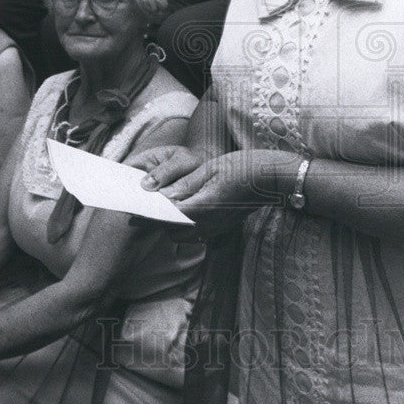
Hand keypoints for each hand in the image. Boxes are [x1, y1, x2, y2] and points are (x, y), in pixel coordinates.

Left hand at [139, 149, 297, 239]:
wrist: (272, 178)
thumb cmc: (243, 167)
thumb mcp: (210, 169)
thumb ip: (184, 184)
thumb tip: (160, 194)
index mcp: (203, 208)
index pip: (167, 218)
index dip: (147, 217)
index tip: (131, 214)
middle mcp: (209, 224)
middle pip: (173, 231)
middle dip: (156, 223)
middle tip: (141, 211)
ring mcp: (217, 228)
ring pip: (184, 235)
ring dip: (170, 226)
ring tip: (158, 212)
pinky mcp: (223, 227)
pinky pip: (197, 233)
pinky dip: (184, 227)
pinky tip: (181, 213)